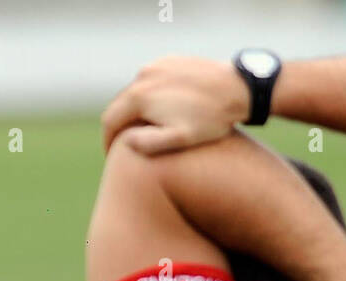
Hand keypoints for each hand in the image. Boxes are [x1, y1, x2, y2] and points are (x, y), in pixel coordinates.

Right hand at [101, 55, 246, 154]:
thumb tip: (125, 140)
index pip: (110, 120)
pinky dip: (149, 96)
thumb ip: (148, 143)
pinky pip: (151, 81)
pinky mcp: (170, 61)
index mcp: (140, 96)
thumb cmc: (210, 119)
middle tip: (123, 145)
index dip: (108, 140)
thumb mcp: (179, 139)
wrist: (238, 88)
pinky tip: (160, 110)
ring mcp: (156, 65)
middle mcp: (143, 76)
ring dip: (134, 110)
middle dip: (119, 125)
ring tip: (142, 129)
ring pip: (135, 92)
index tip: (111, 155)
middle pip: (120, 104)